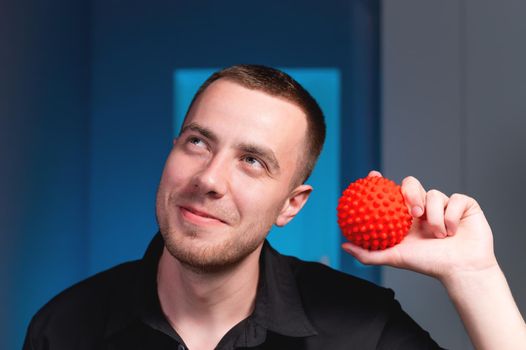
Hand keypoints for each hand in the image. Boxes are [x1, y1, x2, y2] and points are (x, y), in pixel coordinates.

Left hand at [342, 171, 497, 281]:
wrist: (461, 270)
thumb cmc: (429, 264)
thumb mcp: (395, 258)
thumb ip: (368, 253)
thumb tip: (343, 244)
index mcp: (406, 216)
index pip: (391, 192)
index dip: (380, 182)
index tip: (371, 176)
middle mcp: (424, 206)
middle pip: (411, 184)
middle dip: (410, 192)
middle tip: (414, 212)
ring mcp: (444, 204)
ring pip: (434, 194)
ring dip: (435, 217)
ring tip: (437, 235)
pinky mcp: (464, 204)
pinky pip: (455, 199)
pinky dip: (452, 217)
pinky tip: (452, 232)